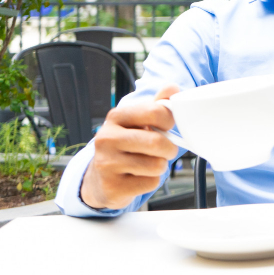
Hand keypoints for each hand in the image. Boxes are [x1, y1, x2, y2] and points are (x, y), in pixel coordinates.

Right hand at [80, 85, 179, 209]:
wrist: (100, 179)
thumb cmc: (126, 146)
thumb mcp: (138, 122)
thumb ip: (157, 105)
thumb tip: (173, 88)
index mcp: (116, 116)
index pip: (156, 112)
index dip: (170, 120)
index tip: (168, 126)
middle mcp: (107, 138)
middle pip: (157, 142)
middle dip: (169, 149)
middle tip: (164, 150)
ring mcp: (106, 163)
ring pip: (156, 165)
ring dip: (160, 166)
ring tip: (147, 164)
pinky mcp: (112, 186)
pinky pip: (150, 183)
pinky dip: (151, 181)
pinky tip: (137, 177)